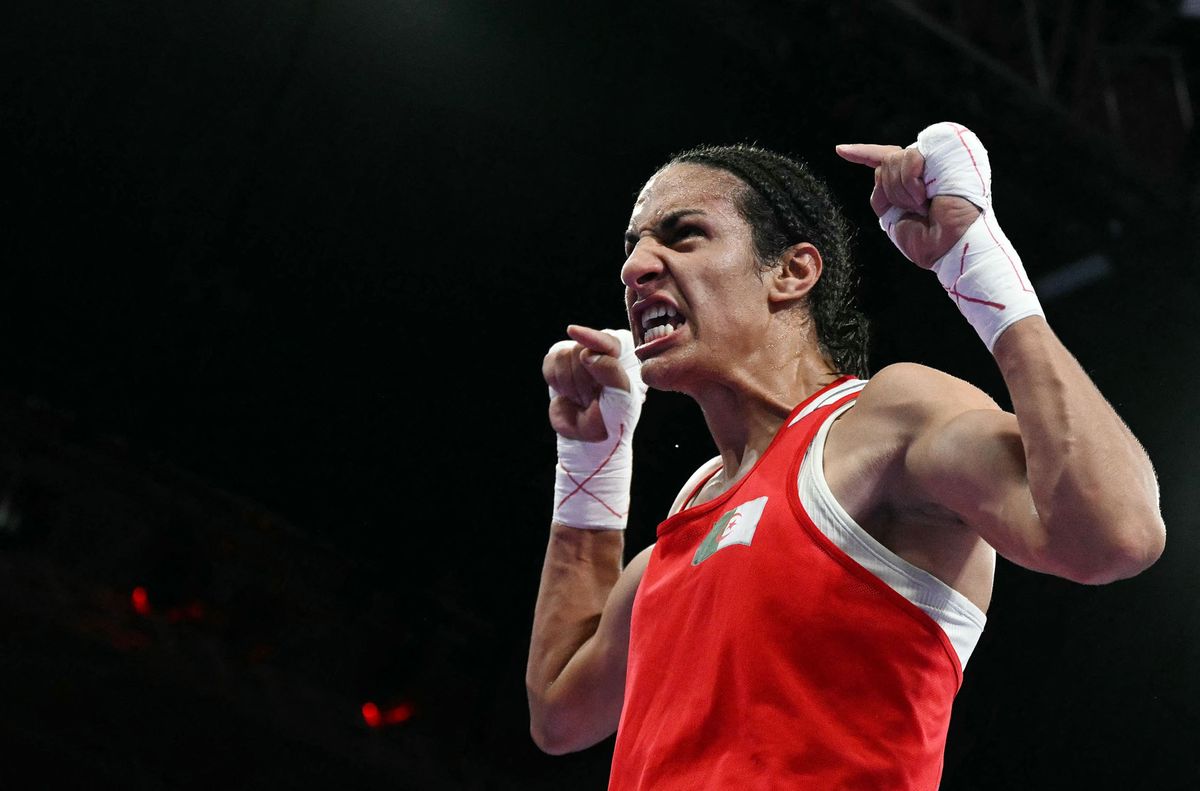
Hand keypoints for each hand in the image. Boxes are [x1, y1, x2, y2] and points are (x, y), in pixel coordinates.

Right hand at [543, 325, 632, 441]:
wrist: (591, 435)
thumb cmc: (614, 415)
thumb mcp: (622, 398)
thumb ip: (611, 372)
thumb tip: (586, 353)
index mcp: (624, 354)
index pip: (607, 341)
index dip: (590, 337)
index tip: (573, 332)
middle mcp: (601, 349)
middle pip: (580, 349)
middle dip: (582, 381)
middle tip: (592, 399)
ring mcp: (578, 354)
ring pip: (563, 355)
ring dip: (571, 385)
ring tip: (583, 398)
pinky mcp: (558, 362)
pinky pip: (550, 363)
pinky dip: (557, 383)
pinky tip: (569, 394)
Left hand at [835, 143, 981, 268]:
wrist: (949, 247)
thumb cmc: (926, 239)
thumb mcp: (891, 214)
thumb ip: (882, 189)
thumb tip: (878, 166)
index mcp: (912, 180)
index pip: (883, 159)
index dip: (861, 154)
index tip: (840, 151)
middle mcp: (925, 166)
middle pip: (885, 163)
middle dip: (892, 191)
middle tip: (915, 209)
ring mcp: (937, 158)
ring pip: (893, 160)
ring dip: (902, 190)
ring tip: (924, 205)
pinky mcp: (948, 151)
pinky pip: (909, 156)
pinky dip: (911, 181)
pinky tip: (927, 196)